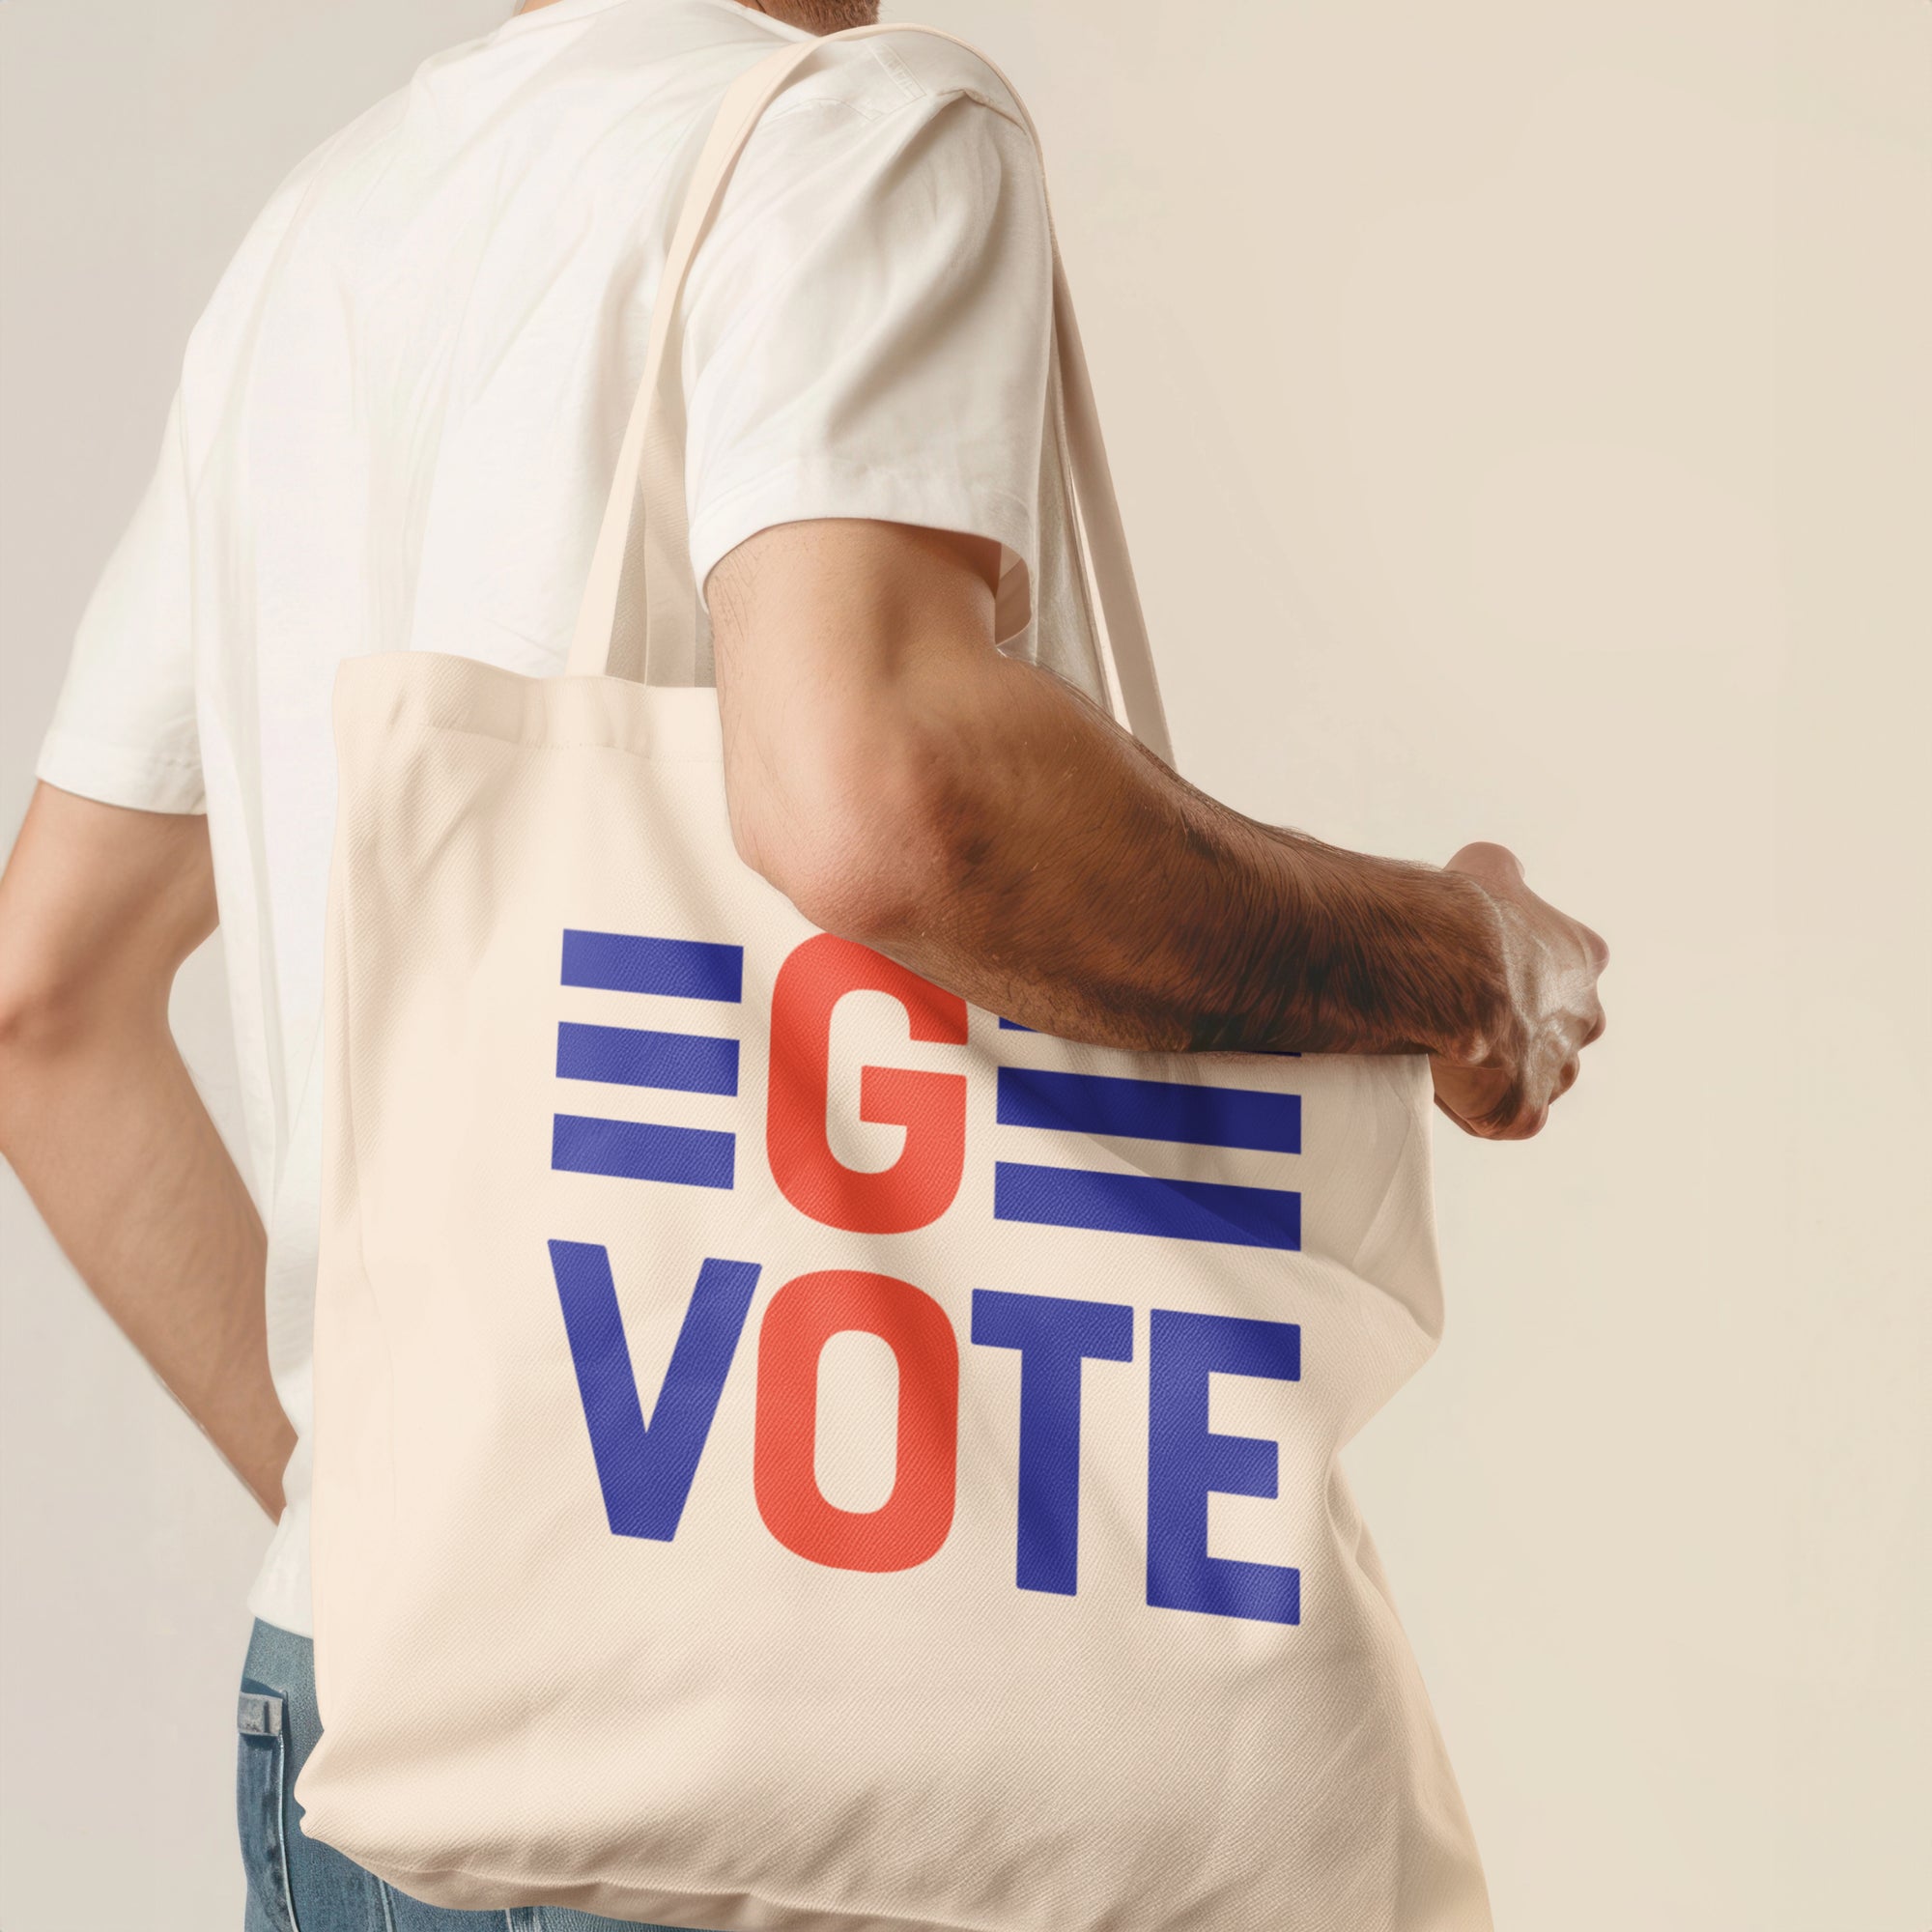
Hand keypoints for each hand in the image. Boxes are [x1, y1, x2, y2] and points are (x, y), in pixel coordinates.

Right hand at [1429, 843, 1607, 1139]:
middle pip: (1562, 1031)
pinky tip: (1447, 1086)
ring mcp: (1558, 1067)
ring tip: (1454, 1054)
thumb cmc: (1460, 912)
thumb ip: (1504, 874)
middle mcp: (1586, 1014)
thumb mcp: (1486, 865)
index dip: (1522, 976)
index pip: (1566, 972)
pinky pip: (1508, 1120)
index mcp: (1583, 956)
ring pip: (1542, 1079)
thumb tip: (1505, 870)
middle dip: (1524, 1030)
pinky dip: (1480, 1110)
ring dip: (1505, 1072)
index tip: (1481, 974)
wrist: (1443, 969)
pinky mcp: (1524, 1111)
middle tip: (1467, 1018)